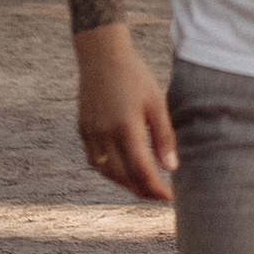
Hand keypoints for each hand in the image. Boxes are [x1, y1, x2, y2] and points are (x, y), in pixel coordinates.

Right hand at [74, 20, 175, 204]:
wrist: (102, 55)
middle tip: (159, 196)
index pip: (141, 171)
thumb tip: (171, 168)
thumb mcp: (156, 103)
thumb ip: (164, 137)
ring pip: (107, 172)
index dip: (155, 189)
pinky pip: (95, 161)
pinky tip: (124, 169)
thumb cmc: (135, 76)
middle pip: (123, 177)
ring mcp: (90, 134)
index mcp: (125, 128)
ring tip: (144, 186)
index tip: (169, 198)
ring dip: (125, 184)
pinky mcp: (83, 130)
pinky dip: (110, 171)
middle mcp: (104, 135)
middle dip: (142, 191)